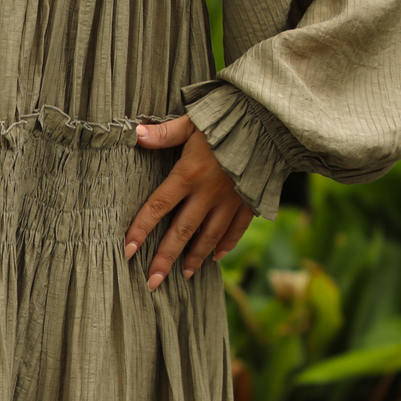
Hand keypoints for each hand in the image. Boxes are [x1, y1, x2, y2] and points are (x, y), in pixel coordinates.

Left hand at [125, 115, 253, 289]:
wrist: (272, 123)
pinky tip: (216, 258)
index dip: (141, 230)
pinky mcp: (250, 202)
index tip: (127, 251)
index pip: (158, 206)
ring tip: (183, 275)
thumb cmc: (229, 118)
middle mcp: (208, 193)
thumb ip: (165, 133)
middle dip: (165, 259)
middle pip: (181, 232)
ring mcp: (231, 201)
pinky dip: (226, 245)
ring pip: (209, 237)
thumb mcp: (193, 122)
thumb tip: (137, 135)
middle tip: (152, 282)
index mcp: (189, 174)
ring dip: (194, 258)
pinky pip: (236, 229)